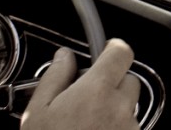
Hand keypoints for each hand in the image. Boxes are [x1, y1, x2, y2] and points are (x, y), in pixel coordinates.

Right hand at [21, 38, 140, 129]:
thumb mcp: (38, 112)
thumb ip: (54, 76)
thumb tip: (64, 55)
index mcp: (97, 91)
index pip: (121, 52)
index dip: (112, 49)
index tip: (104, 52)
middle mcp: (121, 108)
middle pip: (129, 79)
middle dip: (112, 83)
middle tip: (88, 98)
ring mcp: (131, 129)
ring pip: (130, 108)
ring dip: (115, 110)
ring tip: (88, 127)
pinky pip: (130, 129)